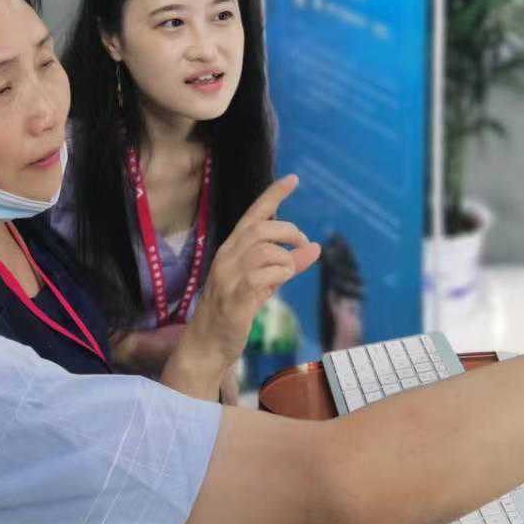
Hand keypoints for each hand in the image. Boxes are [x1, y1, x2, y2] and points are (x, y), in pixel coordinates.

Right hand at [185, 174, 320, 370]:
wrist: (208, 344)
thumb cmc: (235, 310)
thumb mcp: (265, 283)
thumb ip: (287, 263)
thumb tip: (315, 247)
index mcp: (232, 249)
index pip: (254, 214)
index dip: (273, 195)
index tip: (293, 179)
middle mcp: (227, 257)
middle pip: (263, 228)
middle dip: (290, 232)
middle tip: (304, 244)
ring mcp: (228, 276)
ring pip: (265, 250)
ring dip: (285, 259)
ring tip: (286, 272)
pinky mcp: (234, 297)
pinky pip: (262, 275)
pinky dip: (279, 275)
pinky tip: (277, 283)